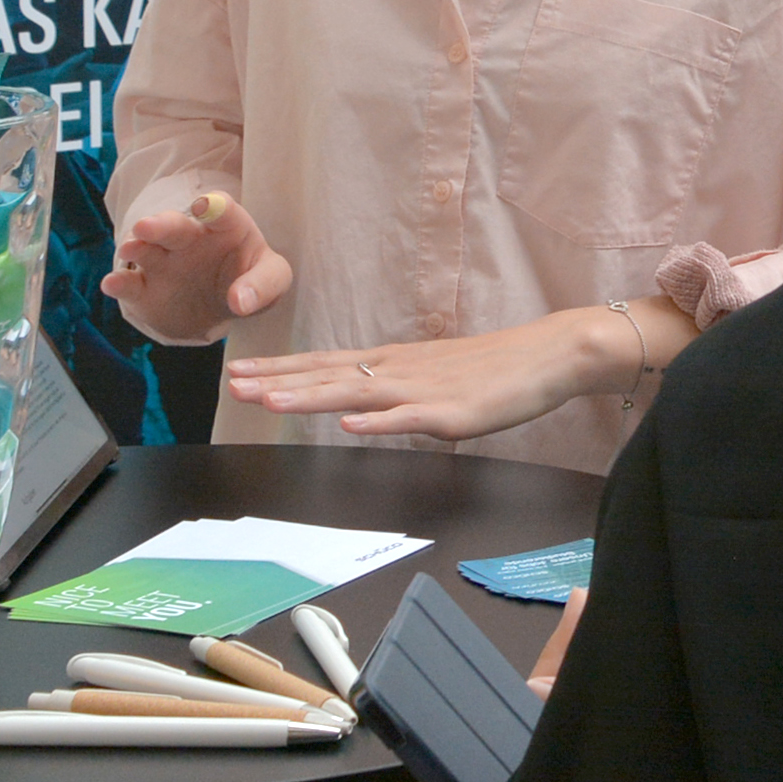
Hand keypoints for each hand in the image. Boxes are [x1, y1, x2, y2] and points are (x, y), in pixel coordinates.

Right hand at [102, 192, 288, 342]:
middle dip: (160, 224)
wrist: (220, 304)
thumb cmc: (251, 280)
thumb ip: (263, 286)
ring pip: (146, 248)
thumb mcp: (272, 279)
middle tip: (145, 226)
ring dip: (136, 247)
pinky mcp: (144, 288)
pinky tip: (112, 284)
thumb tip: (240, 302)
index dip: (214, 206)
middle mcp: (190, 237)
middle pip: (174, 226)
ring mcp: (164, 261)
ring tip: (129, 249)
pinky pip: (130, 283)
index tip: (206, 206)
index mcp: (226, 226)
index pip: (221, 210)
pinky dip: (119, 283)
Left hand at [228, 311, 616, 442]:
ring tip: (272, 402)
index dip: (282, 371)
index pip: (325, 364)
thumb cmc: (494, 370)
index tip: (241, 373)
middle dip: (279, 382)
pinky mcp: (452, 411)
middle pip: (330, 375)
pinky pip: (410, 418)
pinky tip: (352, 425)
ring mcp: (423, 389)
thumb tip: (358, 405)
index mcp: (393, 363)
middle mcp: (399, 371)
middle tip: (235, 384)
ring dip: (312, 397)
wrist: (547, 355)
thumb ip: (394, 391)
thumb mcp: (433, 377)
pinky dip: (378, 422)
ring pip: (358, 393)